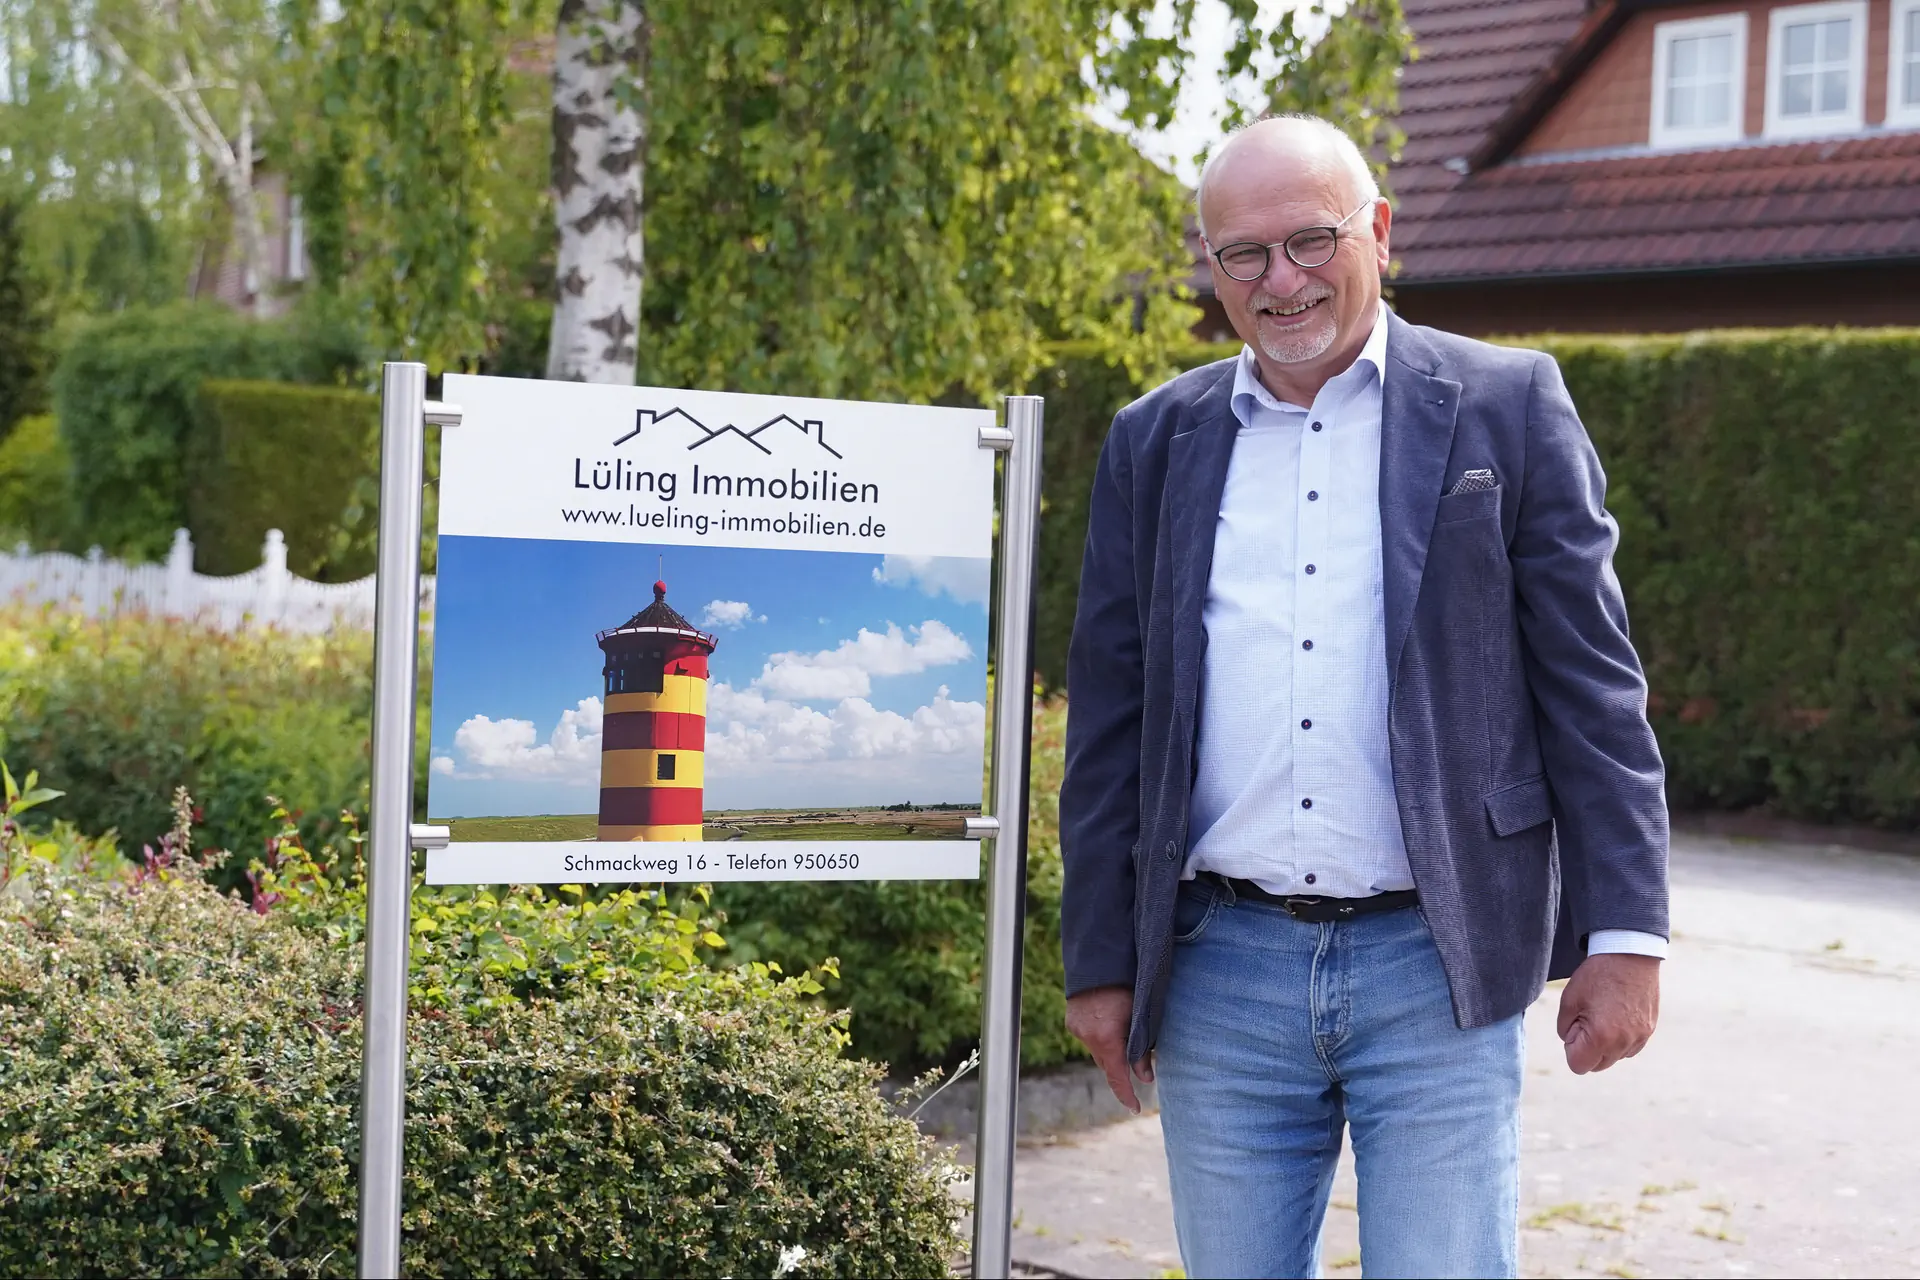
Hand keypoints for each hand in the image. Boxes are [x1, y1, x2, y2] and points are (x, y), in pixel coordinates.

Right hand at [1065, 986, 1152, 1112]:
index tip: (1135, 1108)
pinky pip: (1089, 1038)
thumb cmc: (1127, 985)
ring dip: (1111, 1053)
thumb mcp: (1140, 1016)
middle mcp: (1088, 1037)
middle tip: (1137, 1073)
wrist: (1098, 961)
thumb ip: (1142, 1048)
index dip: (1126, 1095)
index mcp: (1107, 1037)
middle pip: (1107, 1066)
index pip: (1118, 1077)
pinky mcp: (1072, 1021)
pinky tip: (1109, 1026)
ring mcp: (1077, 1029)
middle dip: (1121, 1071)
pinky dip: (1100, 1039)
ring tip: (1124, 1040)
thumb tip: (1146, 1077)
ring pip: (1097, 1052)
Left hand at [1557, 952, 1660, 1073]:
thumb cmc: (1596, 975)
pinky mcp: (1649, 1030)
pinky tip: (1616, 1017)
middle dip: (1587, 1050)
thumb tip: (1571, 1043)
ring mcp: (1639, 1037)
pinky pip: (1629, 1048)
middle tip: (1586, 1019)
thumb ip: (1565, 1029)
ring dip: (1604, 1045)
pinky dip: (1620, 1039)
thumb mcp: (1569, 1000)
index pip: (1578, 1065)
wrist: (1629, 954)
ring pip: (1614, 1057)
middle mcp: (1623, 1042)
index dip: (1571, 1048)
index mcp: (1601, 1036)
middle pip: (1597, 1066)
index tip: (1574, 1026)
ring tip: (1603, 1015)